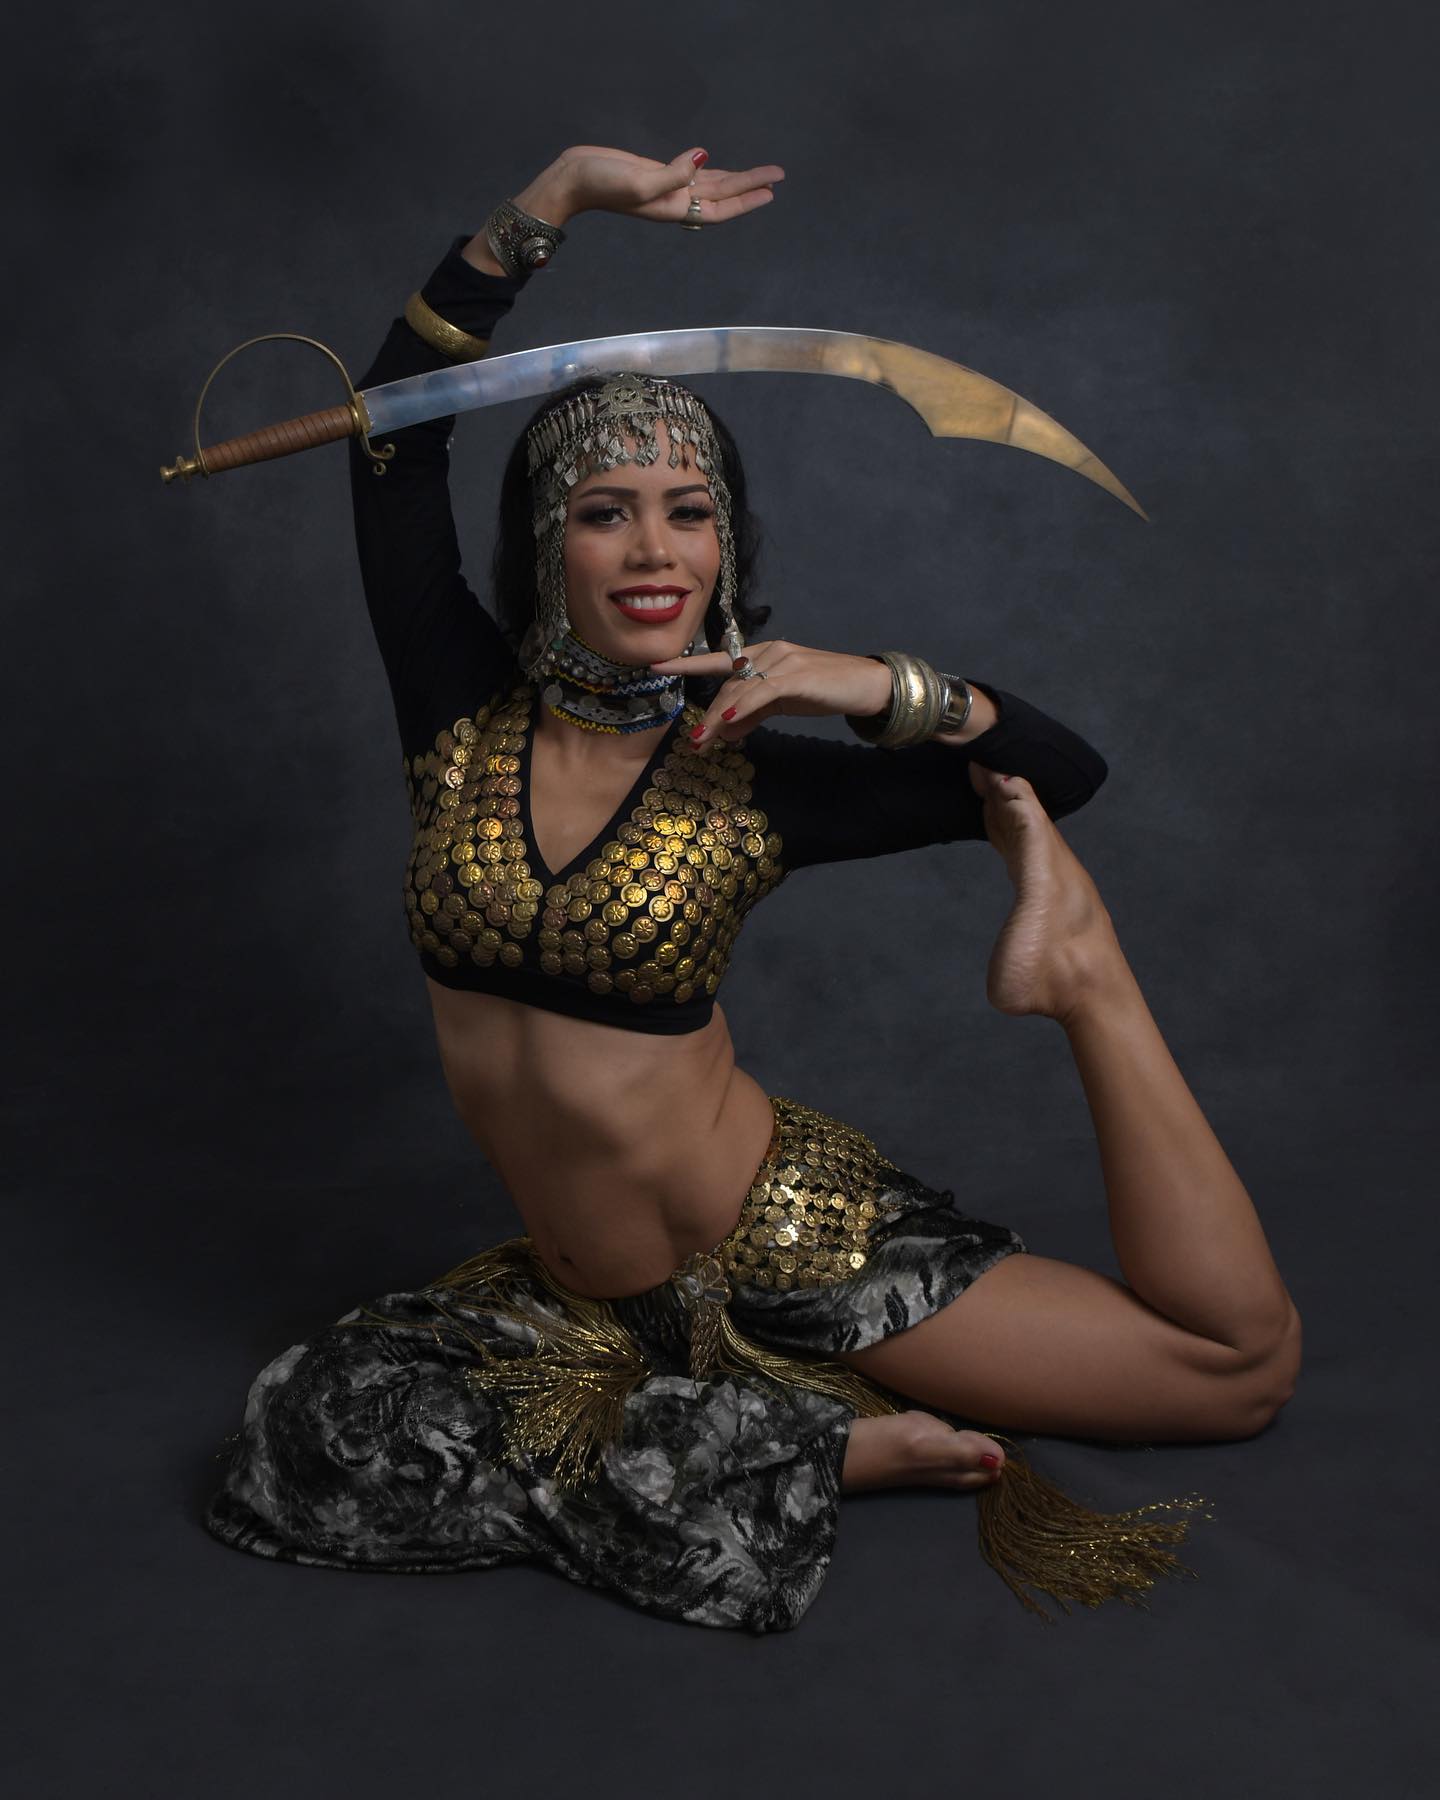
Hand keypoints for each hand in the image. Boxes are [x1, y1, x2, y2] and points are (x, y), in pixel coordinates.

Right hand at [524, 144, 783, 227]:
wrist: (572, 180)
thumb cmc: (603, 183)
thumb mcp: (641, 179)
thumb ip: (674, 173)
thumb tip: (704, 158)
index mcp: (674, 206)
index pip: (721, 206)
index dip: (747, 197)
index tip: (772, 188)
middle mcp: (674, 201)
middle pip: (721, 196)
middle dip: (750, 187)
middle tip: (778, 176)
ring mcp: (665, 189)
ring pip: (708, 187)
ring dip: (734, 181)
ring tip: (759, 176)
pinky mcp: (655, 174)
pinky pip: (691, 175)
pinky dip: (709, 172)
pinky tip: (717, 167)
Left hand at [648, 641, 892, 745]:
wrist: (867, 686)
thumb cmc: (825, 691)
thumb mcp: (782, 703)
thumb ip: (752, 713)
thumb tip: (724, 730)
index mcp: (763, 654)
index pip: (719, 659)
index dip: (687, 664)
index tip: (656, 666)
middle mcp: (769, 651)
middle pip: (728, 684)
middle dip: (707, 714)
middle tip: (693, 740)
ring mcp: (783, 660)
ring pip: (740, 689)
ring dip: (718, 717)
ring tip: (703, 740)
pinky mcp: (796, 675)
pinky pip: (761, 692)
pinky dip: (742, 706)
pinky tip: (728, 720)